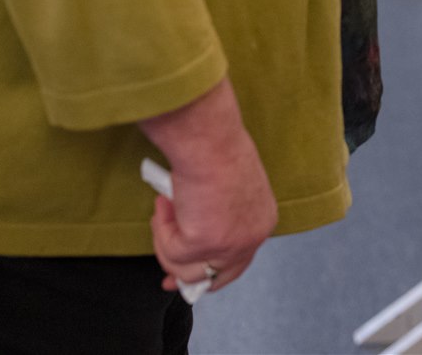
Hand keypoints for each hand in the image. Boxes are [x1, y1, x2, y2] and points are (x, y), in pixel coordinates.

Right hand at [138, 80, 277, 293]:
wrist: (209, 140)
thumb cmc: (216, 153)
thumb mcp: (225, 193)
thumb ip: (214, 219)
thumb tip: (190, 241)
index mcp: (261, 223)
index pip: (237, 264)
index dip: (209, 274)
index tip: (185, 281)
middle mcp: (252, 238)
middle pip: (215, 278)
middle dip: (186, 279)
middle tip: (166, 279)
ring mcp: (230, 244)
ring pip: (185, 270)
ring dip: (166, 243)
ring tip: (166, 208)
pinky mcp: (204, 243)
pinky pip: (170, 251)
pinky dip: (160, 228)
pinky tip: (166, 202)